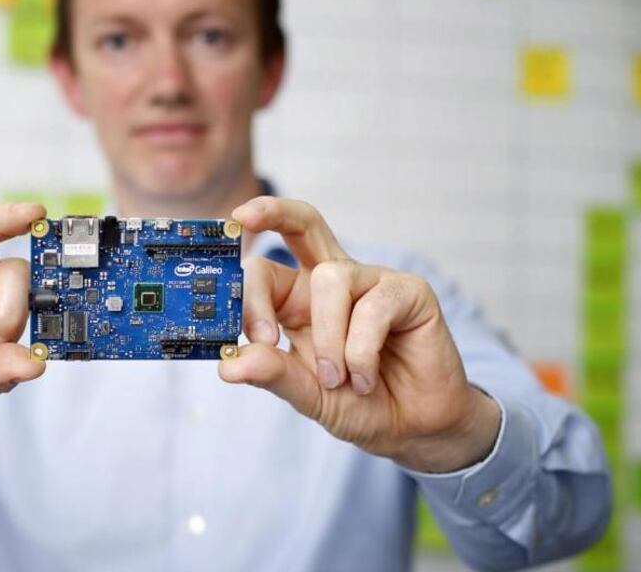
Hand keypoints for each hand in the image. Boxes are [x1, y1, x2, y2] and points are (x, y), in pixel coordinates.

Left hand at [220, 197, 500, 472]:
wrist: (413, 429)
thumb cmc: (357, 403)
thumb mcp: (306, 394)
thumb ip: (271, 374)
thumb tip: (227, 365)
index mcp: (297, 300)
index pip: (263, 272)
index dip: (249, 294)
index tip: (256, 338)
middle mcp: (333, 282)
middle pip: (302, 224)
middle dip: (272, 211)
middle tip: (244, 217)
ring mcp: (372, 282)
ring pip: (331, 279)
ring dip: (329, 340)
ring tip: (340, 380)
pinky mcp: (409, 292)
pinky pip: (373, 306)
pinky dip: (362, 352)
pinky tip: (366, 378)